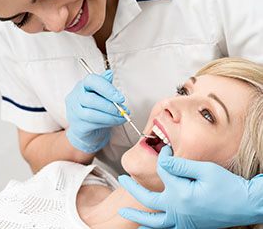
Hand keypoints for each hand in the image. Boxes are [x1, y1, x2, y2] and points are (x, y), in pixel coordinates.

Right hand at [66, 70, 127, 152]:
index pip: (91, 81)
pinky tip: (115, 122)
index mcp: (82, 85)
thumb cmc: (95, 108)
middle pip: (91, 99)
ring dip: (110, 116)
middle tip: (123, 110)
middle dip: (110, 106)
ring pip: (91, 114)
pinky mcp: (77, 126)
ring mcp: (74, 113)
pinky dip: (107, 123)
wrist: (86, 129)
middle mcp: (75, 97)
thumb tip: (110, 73)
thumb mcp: (101, 94)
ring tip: (122, 117)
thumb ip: (105, 84)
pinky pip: (93, 124)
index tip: (121, 98)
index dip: (107, 88)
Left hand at [118, 145, 262, 228]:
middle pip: (147, 198)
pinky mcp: (188, 226)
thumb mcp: (205, 169)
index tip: (166, 148)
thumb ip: (180, 164)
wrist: (246, 205)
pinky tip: (148, 228)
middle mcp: (177, 209)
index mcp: (180, 193)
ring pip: (153, 222)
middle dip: (133, 188)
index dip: (163, 156)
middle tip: (122, 179)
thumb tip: (162, 158)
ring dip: (138, 216)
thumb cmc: (228, 186)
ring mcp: (182, 220)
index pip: (163, 169)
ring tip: (124, 213)